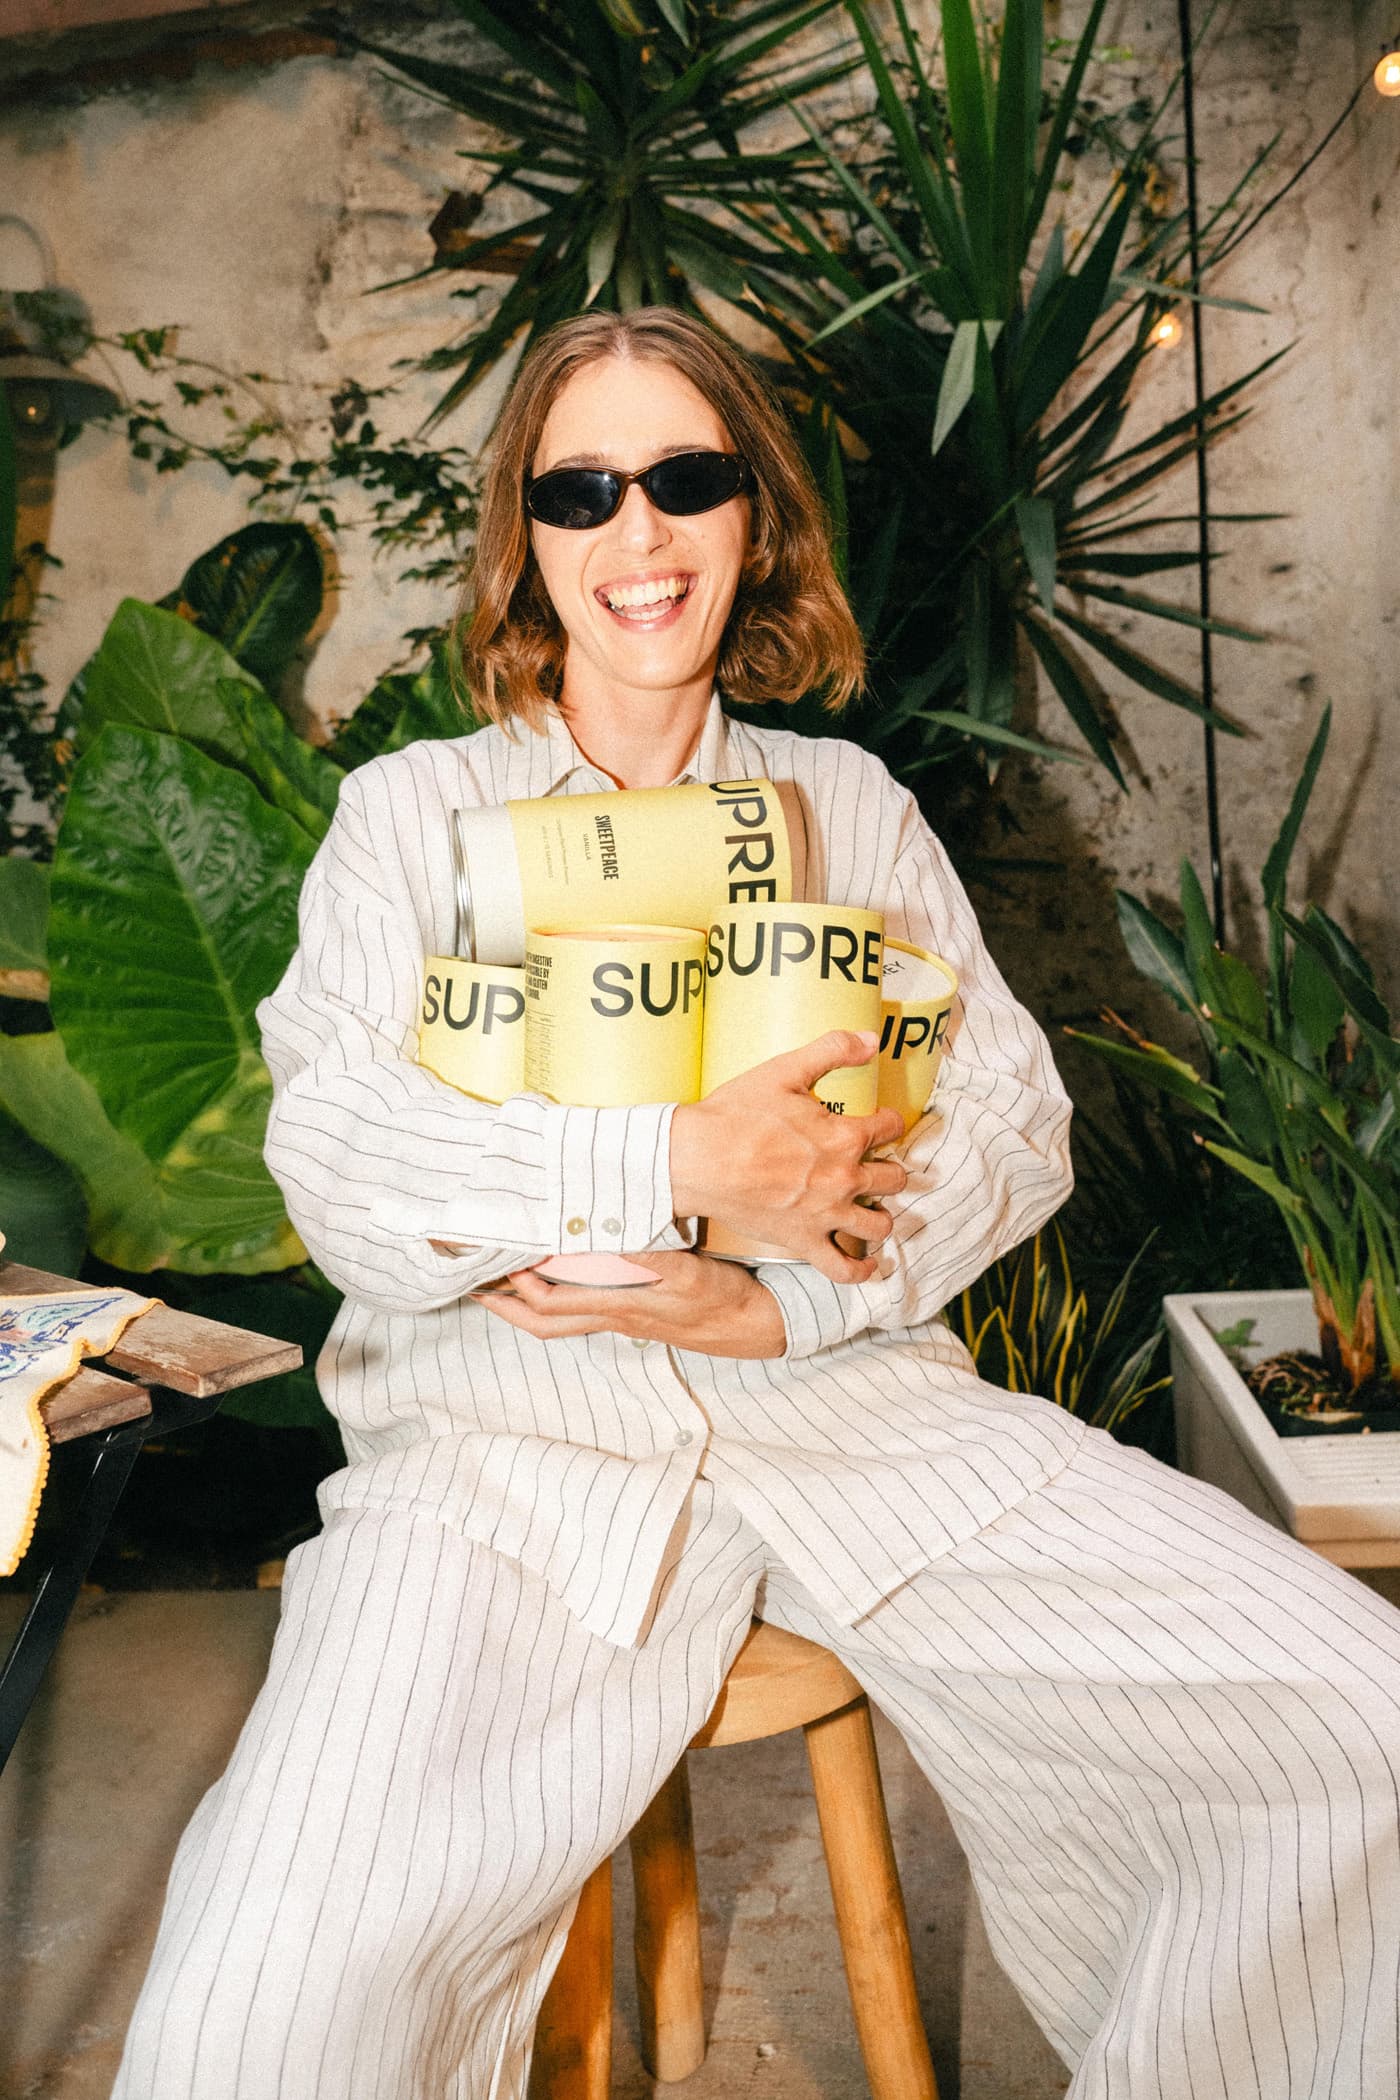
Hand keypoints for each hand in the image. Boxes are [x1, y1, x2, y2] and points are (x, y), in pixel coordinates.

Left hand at [472, 1250, 786, 1359]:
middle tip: (474, 1280)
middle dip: (504, 1305)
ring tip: (498, 1285)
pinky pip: (582, 1312)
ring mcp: (622, 1319)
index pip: (551, 1298)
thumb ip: (641, 1255)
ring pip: (559, 1320)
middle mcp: (613, 1316)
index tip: (496, 1255)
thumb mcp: (683, 1270)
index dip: (517, 1282)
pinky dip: (558, 1299)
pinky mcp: (634, 1315)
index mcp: (618, 1305)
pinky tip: (554, 1282)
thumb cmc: (720, 1297)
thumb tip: (594, 1240)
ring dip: (524, 1306)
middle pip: (543, 1320)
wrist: (751, 1325)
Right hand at [669, 1030, 906, 1283]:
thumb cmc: (736, 1114)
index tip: (878, 1122)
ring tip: (870, 1207)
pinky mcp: (803, 1241)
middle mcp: (845, 1179)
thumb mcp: (784, 1070)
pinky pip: (844, 1268)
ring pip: (880, 1225)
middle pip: (894, 1178)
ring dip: (881, 1215)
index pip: (891, 1128)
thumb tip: (872, 1039)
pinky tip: (867, 1264)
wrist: (696, 1159)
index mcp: (846, 1136)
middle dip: (889, 1169)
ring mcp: (826, 1215)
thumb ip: (832, 1050)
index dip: (887, 1121)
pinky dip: (861, 1270)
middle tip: (874, 1165)